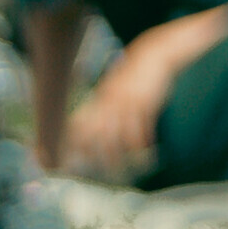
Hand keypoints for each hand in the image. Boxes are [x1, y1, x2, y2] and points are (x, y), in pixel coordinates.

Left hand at [68, 53, 166, 175]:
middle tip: (105, 172)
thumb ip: (103, 105)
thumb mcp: (112, 88)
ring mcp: (129, 102)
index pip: (83, 124)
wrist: (152, 56)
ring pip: (123, 133)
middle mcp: (111, 102)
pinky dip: (144, 139)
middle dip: (102, 155)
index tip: (75, 159)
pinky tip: (147, 148)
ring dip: (125, 152)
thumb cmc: (131, 75)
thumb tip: (92, 126)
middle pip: (102, 134)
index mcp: (100, 99)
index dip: (78, 143)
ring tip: (128, 168)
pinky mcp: (147, 102)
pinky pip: (144, 125)